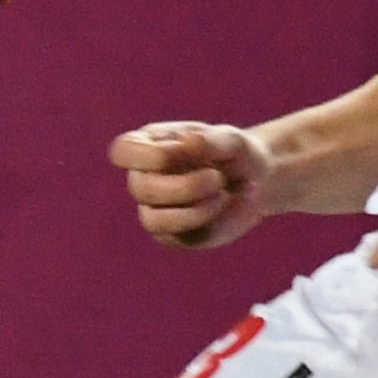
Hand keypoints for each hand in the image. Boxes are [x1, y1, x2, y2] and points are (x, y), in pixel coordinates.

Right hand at [113, 121, 273, 248]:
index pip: (123, 151)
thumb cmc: (232, 153)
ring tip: (227, 194)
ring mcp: (155, 211)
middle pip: (142, 189)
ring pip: (156, 222)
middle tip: (219, 177)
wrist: (254, 179)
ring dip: (198, 211)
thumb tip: (188, 143)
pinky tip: (244, 205)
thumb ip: (211, 141)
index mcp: (146, 146)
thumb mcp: (230, 140)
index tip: (185, 149)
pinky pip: (190, 238)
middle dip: (187, 186)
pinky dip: (222, 222)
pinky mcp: (175, 237)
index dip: (151, 155)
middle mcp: (142, 180)